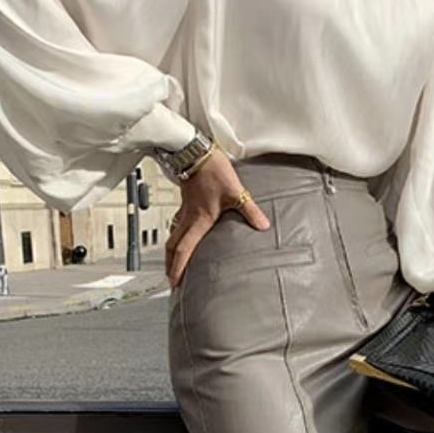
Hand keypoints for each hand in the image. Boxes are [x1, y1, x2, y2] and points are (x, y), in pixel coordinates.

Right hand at [165, 148, 271, 286]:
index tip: (174, 282)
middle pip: (173, 247)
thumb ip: (250, 211)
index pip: (184, 248)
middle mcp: (188, 218)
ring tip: (174, 264)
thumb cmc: (213, 170)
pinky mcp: (186, 202)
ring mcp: (185, 210)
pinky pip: (178, 224)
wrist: (196, 150)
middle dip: (170, 265)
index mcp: (199, 220)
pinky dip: (177, 236)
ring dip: (172, 252)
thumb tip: (262, 226)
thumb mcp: (235, 191)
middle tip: (170, 280)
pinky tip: (183, 237)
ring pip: (173, 236)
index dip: (178, 267)